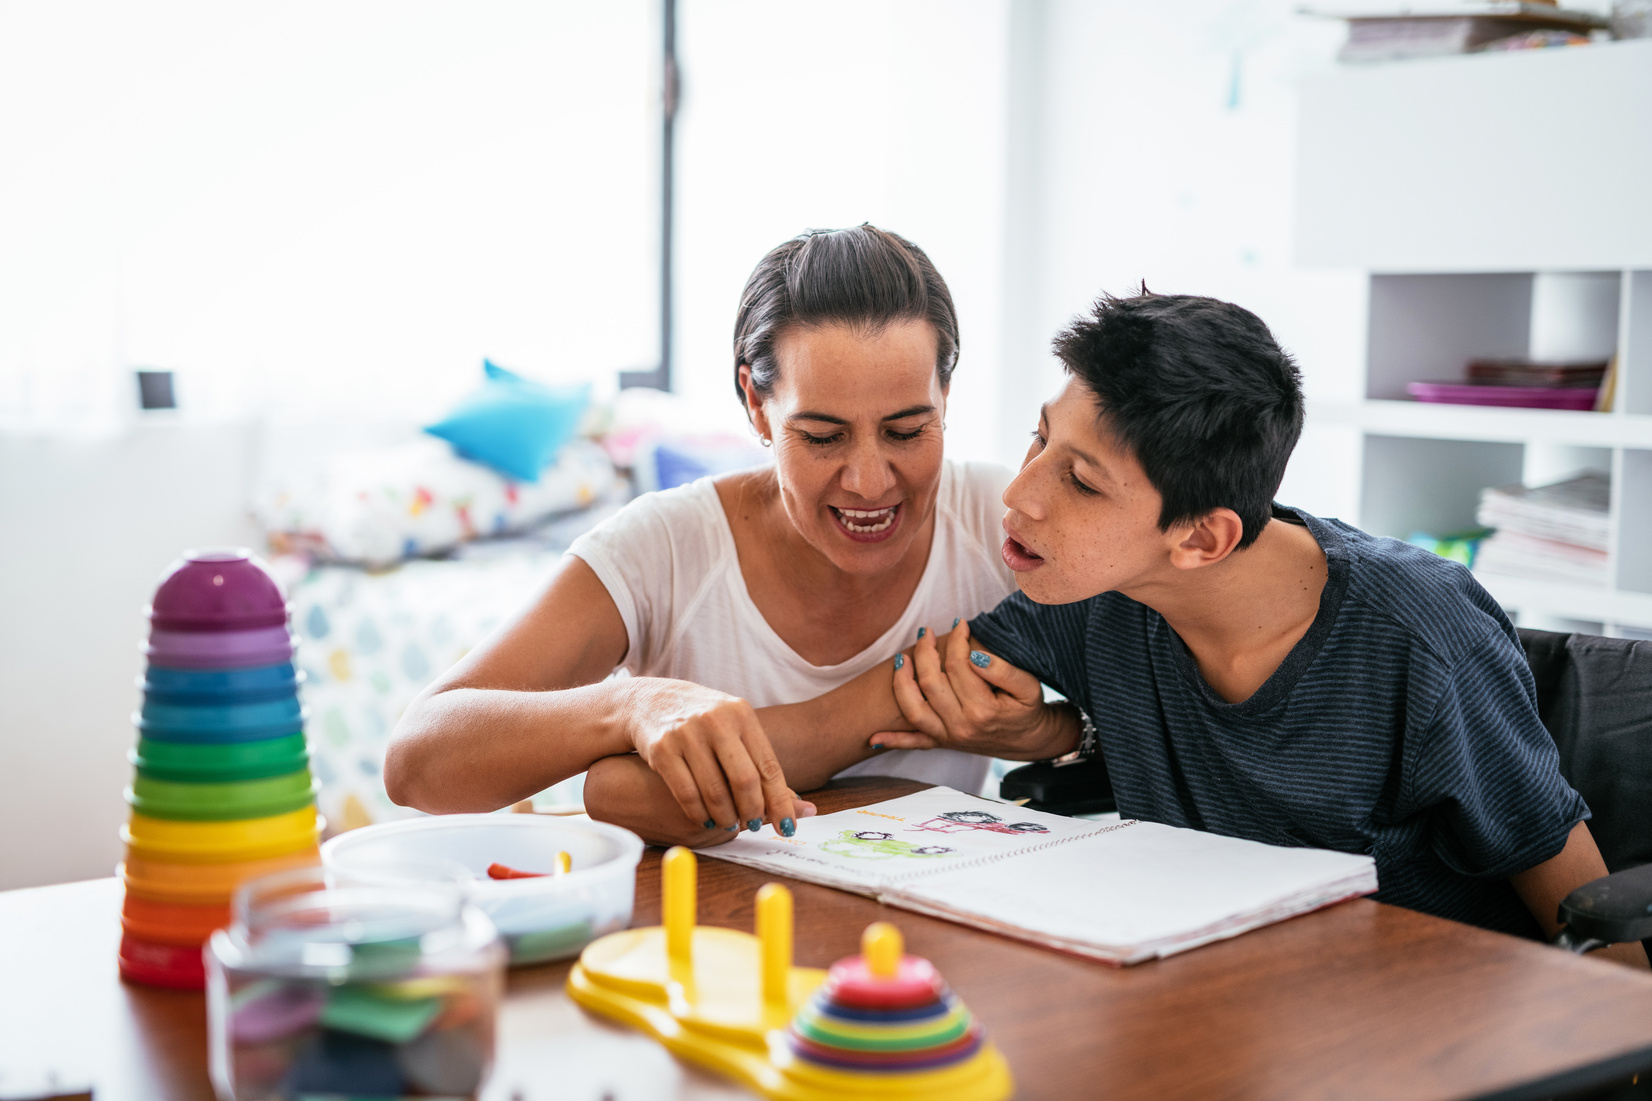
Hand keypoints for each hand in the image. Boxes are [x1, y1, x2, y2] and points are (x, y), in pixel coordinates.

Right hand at [618, 678, 804, 835]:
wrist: (652, 701)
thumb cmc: (705, 722)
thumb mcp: (735, 726)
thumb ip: (761, 762)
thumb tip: (801, 808)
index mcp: (741, 714)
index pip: (768, 766)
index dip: (780, 802)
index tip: (787, 827)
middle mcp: (716, 721)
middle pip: (744, 780)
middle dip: (753, 811)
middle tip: (755, 826)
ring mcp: (687, 733)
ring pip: (715, 791)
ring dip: (726, 817)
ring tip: (731, 824)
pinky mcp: (662, 749)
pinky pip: (687, 794)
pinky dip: (700, 814)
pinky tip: (706, 820)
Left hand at [875, 621, 1078, 758]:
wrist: (1031, 741)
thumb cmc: (1029, 710)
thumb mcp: (1028, 687)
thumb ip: (1003, 670)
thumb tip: (974, 655)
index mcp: (983, 710)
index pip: (959, 666)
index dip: (957, 640)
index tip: (960, 623)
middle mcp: (961, 726)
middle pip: (931, 682)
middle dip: (924, 652)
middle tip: (925, 631)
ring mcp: (949, 736)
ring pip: (913, 709)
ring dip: (901, 682)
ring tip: (901, 658)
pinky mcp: (943, 742)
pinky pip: (913, 743)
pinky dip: (892, 741)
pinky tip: (872, 738)